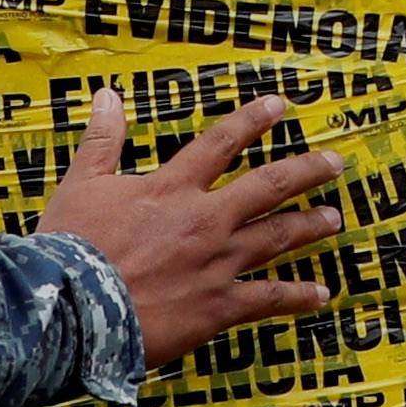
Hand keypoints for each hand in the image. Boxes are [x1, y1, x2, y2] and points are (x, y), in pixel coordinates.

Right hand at [38, 90, 343, 366]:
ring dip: (309, 226)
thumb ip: (101, 141)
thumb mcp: (80, 185)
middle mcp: (205, 220)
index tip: (280, 106)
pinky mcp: (218, 306)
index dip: (252, 121)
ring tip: (333, 219)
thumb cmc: (71, 250)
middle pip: (267, 187)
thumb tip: (108, 95)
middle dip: (305, 171)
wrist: (72, 311)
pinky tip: (319, 294)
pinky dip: (297, 296)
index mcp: (172, 188)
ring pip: (277, 237)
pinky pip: (268, 299)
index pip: (220, 143)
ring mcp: (217, 263)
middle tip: (334, 163)